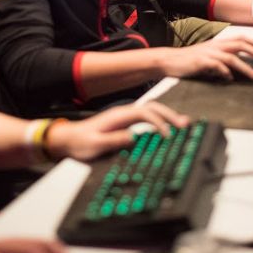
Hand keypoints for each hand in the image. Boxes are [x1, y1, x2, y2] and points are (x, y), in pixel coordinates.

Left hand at [46, 102, 189, 160]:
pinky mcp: (125, 124)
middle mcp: (124, 113)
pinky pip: (147, 119)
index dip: (158, 123)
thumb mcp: (95, 145)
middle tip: (185, 125)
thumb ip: (114, 141)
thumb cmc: (79, 143)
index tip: (168, 136)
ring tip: (182, 125)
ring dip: (167, 117)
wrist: (67, 140)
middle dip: (169, 115)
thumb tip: (134, 138)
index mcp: (118, 116)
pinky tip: (166, 129)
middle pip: (152, 107)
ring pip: (151, 111)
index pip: (145, 114)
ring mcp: (125, 117)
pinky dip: (160, 122)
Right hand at [158, 35, 252, 81]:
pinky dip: (225, 72)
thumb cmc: (187, 60)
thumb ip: (219, 59)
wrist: (169, 60)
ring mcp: (208, 53)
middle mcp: (214, 46)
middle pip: (239, 45)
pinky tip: (229, 78)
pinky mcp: (201, 62)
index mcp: (216, 43)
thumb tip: (232, 68)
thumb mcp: (206, 56)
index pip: (239, 39)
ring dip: (245, 67)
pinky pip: (217, 65)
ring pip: (231, 57)